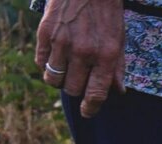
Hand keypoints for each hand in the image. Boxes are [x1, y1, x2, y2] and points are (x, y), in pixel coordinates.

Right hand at [35, 0, 125, 117]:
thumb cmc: (106, 13)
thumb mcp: (120, 40)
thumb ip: (118, 67)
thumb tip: (118, 92)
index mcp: (107, 56)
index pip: (96, 93)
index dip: (91, 108)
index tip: (88, 112)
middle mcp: (84, 52)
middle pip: (73, 89)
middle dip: (76, 89)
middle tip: (79, 79)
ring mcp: (62, 43)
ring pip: (54, 80)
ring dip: (60, 79)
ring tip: (66, 69)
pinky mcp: (45, 34)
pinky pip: (41, 63)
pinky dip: (47, 65)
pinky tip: (55, 56)